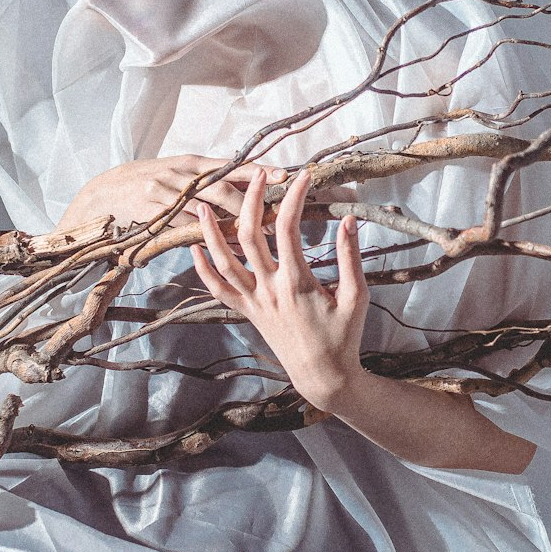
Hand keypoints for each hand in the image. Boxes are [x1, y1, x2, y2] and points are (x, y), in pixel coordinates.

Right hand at [55, 154, 289, 251]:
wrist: (106, 191)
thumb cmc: (150, 182)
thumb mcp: (179, 174)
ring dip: (228, 228)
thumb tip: (245, 191)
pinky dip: (201, 236)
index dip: (259, 170)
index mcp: (193, 163)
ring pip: (204, 211)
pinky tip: (217, 247)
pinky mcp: (152, 212)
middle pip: (221, 188)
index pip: (232, 164)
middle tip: (273, 220)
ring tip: (251, 240)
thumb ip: (208, 181)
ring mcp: (165, 192)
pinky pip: (182, 227)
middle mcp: (181, 174)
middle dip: (249, 205)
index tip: (286, 175)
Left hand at [190, 167, 368, 409]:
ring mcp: (254, 301)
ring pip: (223, 261)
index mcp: (296, 282)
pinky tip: (195, 250)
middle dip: (249, 200)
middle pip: (249, 235)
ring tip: (202, 204)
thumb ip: (350, 257)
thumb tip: (348, 220)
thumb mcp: (356, 296)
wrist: (322, 376)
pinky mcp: (247, 312)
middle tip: (254, 175)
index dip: (293, 197)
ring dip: (210, 232)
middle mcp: (269, 289)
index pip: (288, 228)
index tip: (303, 176)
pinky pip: (218, 289)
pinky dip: (203, 269)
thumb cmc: (343, 337)